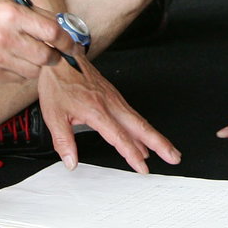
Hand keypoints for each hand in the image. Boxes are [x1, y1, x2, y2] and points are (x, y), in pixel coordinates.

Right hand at [0, 0, 72, 81]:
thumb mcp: (10, 4)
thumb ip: (38, 17)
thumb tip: (65, 30)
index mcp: (12, 15)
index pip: (52, 32)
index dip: (68, 42)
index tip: (74, 46)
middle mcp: (4, 37)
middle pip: (46, 57)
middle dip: (55, 56)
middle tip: (54, 52)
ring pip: (34, 71)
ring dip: (39, 65)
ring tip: (29, 53)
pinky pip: (18, 78)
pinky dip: (22, 71)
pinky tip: (14, 59)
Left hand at [37, 61, 181, 172]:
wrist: (63, 59)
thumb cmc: (59, 84)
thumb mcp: (53, 115)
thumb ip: (64, 141)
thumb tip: (71, 162)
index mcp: (97, 111)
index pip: (120, 137)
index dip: (132, 154)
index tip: (142, 168)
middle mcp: (111, 104)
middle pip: (141, 127)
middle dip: (160, 144)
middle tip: (174, 156)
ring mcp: (115, 100)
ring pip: (140, 121)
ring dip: (155, 137)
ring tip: (167, 151)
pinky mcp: (115, 97)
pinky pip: (133, 115)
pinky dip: (142, 129)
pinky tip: (143, 139)